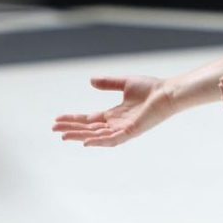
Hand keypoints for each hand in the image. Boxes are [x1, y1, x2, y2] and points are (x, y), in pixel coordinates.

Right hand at [52, 75, 175, 146]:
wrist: (168, 92)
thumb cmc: (151, 88)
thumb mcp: (125, 83)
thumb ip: (108, 83)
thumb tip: (91, 80)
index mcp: (114, 114)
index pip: (90, 120)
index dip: (74, 120)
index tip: (58, 119)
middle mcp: (116, 124)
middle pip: (89, 129)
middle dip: (72, 129)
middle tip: (55, 129)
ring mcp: (123, 129)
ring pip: (96, 136)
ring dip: (79, 136)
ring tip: (63, 136)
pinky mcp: (131, 131)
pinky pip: (112, 140)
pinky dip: (98, 142)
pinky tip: (85, 141)